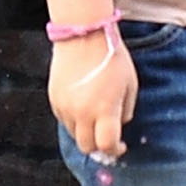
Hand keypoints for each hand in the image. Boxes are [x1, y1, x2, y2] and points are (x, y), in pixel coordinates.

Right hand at [48, 22, 138, 158]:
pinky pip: (64, 120)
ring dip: (85, 133)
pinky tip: (83, 106)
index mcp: (104, 110)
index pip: (106, 146)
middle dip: (98, 146)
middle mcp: (82, 112)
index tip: (120, 146)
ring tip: (95, 117)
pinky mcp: (54, 99)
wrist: (84, 35)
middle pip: (87, 146)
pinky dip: (74, 120)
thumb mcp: (130, 85)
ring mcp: (65, 107)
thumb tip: (118, 126)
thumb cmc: (111, 57)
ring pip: (74, 135)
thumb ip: (125, 112)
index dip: (115, 150)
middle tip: (106, 137)